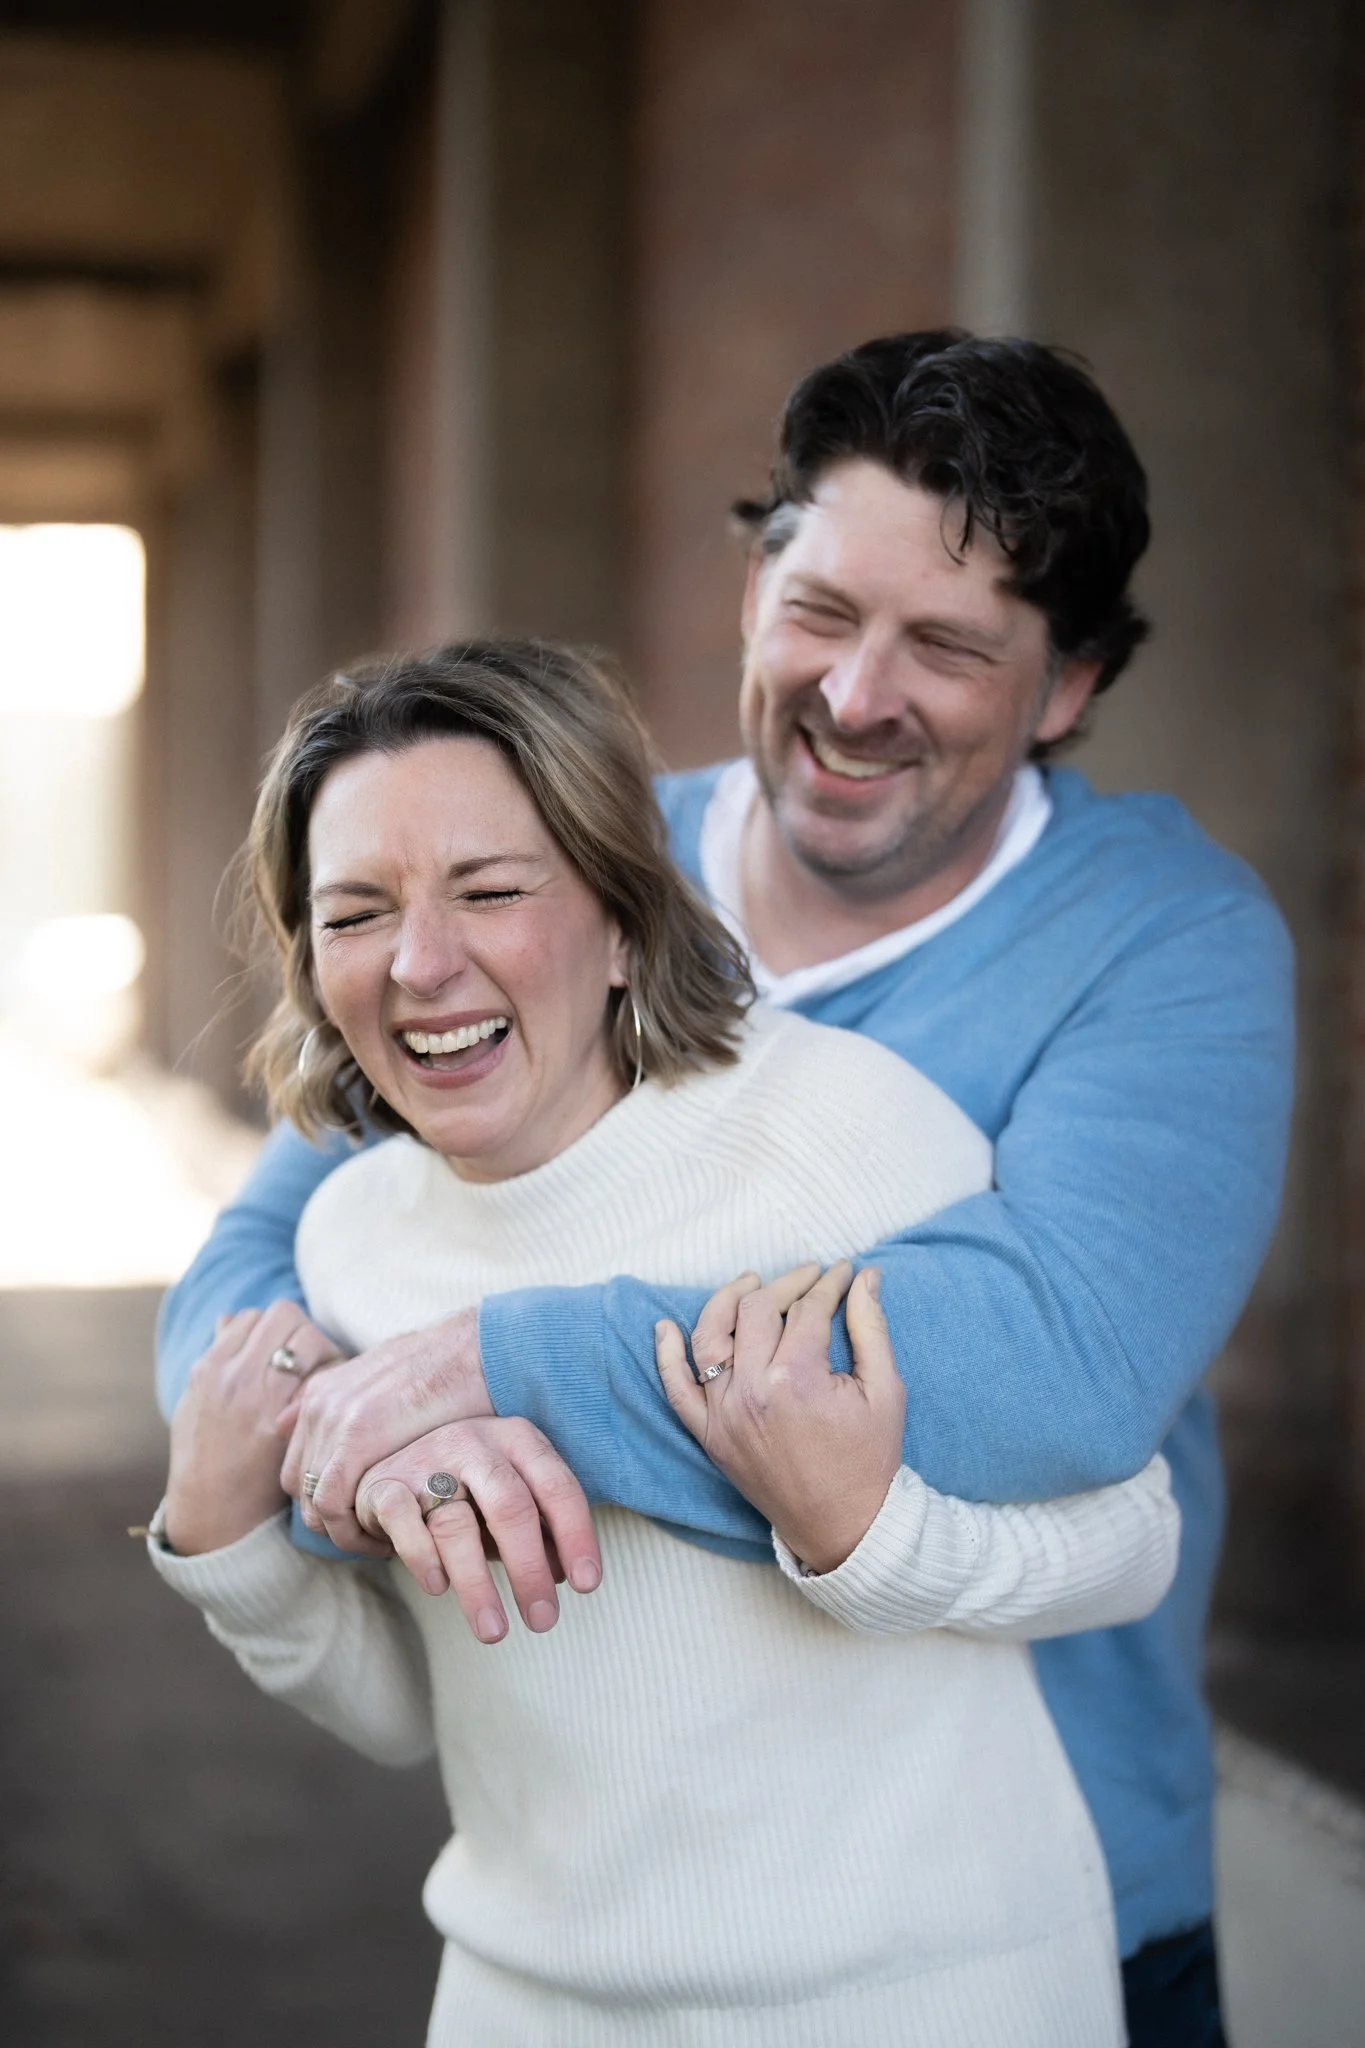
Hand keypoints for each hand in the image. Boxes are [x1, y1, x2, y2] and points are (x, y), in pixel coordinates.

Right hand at [164, 1301, 345, 1554]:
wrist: (211, 1510)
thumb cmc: (204, 1452)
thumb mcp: (196, 1399)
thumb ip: (215, 1357)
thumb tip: (228, 1318)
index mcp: (211, 1367)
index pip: (256, 1316)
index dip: (274, 1329)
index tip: (284, 1349)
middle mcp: (236, 1376)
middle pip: (287, 1317)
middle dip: (302, 1332)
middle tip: (312, 1358)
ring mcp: (263, 1399)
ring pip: (310, 1339)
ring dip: (322, 1351)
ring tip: (323, 1376)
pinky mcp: (288, 1425)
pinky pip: (323, 1379)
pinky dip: (332, 1381)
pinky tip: (331, 1400)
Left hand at [279, 1308, 493, 1551]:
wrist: (476, 1349)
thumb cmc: (447, 1368)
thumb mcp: (387, 1376)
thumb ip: (344, 1401)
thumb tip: (289, 1419)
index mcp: (322, 1392)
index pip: (300, 1466)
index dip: (327, 1501)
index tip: (367, 1517)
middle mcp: (318, 1404)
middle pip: (300, 1488)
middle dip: (334, 1521)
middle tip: (376, 1535)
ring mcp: (332, 1419)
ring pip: (313, 1503)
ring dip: (345, 1533)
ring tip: (385, 1541)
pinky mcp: (355, 1437)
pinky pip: (330, 1503)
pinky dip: (352, 1531)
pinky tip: (388, 1538)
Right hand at [353, 1418, 601, 1643]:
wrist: (396, 1465)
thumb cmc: (470, 1490)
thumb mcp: (512, 1502)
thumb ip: (541, 1532)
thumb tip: (565, 1576)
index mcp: (517, 1440)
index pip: (557, 1487)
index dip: (576, 1536)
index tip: (588, 1586)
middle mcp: (475, 1443)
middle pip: (509, 1506)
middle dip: (529, 1569)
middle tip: (543, 1620)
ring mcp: (428, 1461)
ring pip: (456, 1525)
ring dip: (477, 1585)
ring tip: (495, 1632)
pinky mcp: (385, 1484)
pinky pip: (404, 1523)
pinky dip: (422, 1559)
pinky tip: (439, 1589)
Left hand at [654, 1262, 903, 1573]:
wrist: (844, 1526)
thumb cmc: (870, 1458)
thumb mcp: (886, 1390)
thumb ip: (871, 1327)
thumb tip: (867, 1277)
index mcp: (799, 1379)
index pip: (808, 1309)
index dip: (830, 1284)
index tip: (844, 1272)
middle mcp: (752, 1391)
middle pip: (757, 1310)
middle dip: (787, 1284)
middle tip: (810, 1278)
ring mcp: (724, 1414)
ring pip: (711, 1336)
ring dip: (726, 1300)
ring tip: (750, 1282)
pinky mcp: (709, 1435)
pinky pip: (676, 1390)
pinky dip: (666, 1356)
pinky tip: (665, 1327)